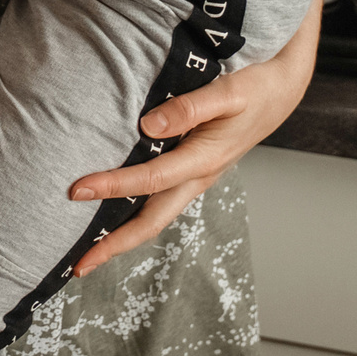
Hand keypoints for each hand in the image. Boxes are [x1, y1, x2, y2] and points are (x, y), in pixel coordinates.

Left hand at [65, 38, 315, 273]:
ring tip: (88, 254)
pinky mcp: (192, 172)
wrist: (280, 93)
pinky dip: (134, 216)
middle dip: (114, 245)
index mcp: (204, 160)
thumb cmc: (255, 89)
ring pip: (155, 217)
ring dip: (121, 237)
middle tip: (78, 267)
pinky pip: (159, 202)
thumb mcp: (227, 92)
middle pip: (151, 222)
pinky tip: (112, 217)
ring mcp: (195, 179)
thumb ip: (189, 108)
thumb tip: (148, 126)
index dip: (112, 187)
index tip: (76, 191)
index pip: (150, 180)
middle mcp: (198, 177)